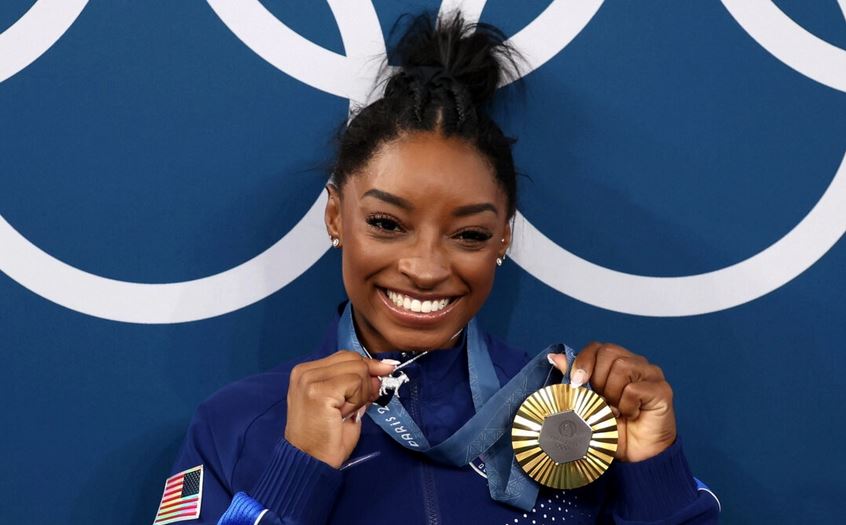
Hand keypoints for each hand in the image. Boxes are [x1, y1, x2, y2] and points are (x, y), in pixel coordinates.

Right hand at [285, 351, 394, 467]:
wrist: (310, 463)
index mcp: (306, 372)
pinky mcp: (319, 392)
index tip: (384, 372)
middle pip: (353, 359)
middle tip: (359, 404)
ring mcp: (310, 380)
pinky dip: (358, 398)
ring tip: (346, 412)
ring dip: (361, 393)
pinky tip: (344, 413)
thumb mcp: (344, 404)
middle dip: (366, 380)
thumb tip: (381, 370)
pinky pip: (355, 382)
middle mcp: (304, 372)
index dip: (367, 366)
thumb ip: (358, 385)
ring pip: (357, 369)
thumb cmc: (325, 440)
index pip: (346, 356)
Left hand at [548, 342, 675, 461]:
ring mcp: (652, 374)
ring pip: (622, 367)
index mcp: (617, 363)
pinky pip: (634, 389)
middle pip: (609, 353)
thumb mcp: (587, 403)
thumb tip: (555, 357)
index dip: (584, 362)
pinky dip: (626, 406)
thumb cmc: (612, 429)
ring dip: (612, 394)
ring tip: (616, 411)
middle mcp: (636, 363)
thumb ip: (574, 378)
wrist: (636, 456)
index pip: (597, 347)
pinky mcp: (662, 390)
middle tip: (601, 402)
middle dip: (598, 380)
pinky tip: (630, 415)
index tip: (576, 383)